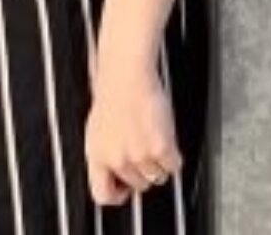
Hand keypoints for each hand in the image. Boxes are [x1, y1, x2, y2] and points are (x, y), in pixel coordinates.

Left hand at [85, 70, 180, 205]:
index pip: (103, 195)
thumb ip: (106, 155)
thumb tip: (115, 174)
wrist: (126, 75)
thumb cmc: (113, 95)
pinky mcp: (160, 148)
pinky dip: (173, 155)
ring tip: (152, 138)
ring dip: (159, 163)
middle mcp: (116, 160)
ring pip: (157, 177)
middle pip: (138, 185)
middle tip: (144, 149)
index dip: (117, 194)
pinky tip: (164, 136)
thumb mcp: (97, 130)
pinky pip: (174, 165)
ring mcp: (139, 156)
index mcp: (96, 156)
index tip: (125, 189)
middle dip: (143, 171)